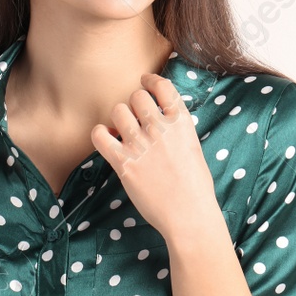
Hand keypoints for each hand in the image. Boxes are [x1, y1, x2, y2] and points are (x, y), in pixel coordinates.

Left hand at [91, 73, 222, 240]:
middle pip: (136, 96)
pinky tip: (108, 141)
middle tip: (135, 116)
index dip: (150, 80)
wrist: (189, 215)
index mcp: (181, 123)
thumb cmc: (195, 187)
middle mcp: (160, 129)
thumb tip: (161, 120)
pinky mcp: (123, 163)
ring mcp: (140, 145)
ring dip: (118, 118)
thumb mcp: (193, 148)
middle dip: (134, 104)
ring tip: (122, 130)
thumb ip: (177, 130)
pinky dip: (101, 134)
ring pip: (118, 111)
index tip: (145, 81)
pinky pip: (100, 135)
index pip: (162, 86)